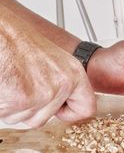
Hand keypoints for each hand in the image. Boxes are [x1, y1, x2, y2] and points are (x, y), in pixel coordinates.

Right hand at [0, 6, 95, 126]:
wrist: (0, 34)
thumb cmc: (18, 41)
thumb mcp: (54, 60)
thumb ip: (63, 83)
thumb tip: (66, 103)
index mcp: (74, 74)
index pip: (86, 108)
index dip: (69, 112)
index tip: (60, 109)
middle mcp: (61, 85)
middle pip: (45, 118)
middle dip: (31, 108)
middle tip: (23, 85)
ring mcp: (42, 94)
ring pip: (25, 118)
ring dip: (14, 106)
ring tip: (13, 81)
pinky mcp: (20, 99)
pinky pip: (7, 116)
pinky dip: (2, 105)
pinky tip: (5, 85)